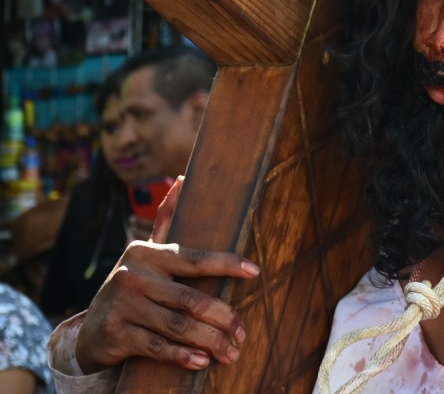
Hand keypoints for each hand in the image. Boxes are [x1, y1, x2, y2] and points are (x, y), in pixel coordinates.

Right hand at [75, 177, 260, 373]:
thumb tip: (182, 179)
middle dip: (224, 318)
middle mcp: (133, 275)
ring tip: (232, 351)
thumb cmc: (134, 286)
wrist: (93, 328)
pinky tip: (202, 361)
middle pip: (192, 299)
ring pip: (179, 325)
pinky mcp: (116, 333)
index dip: (226, 264)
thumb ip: (166, 220)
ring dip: (211, 341)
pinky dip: (183, 355)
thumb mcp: (148, 254)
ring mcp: (123, 305)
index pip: (195, 259)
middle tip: (244, 334)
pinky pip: (158, 346)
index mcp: (147, 253)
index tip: (254, 271)